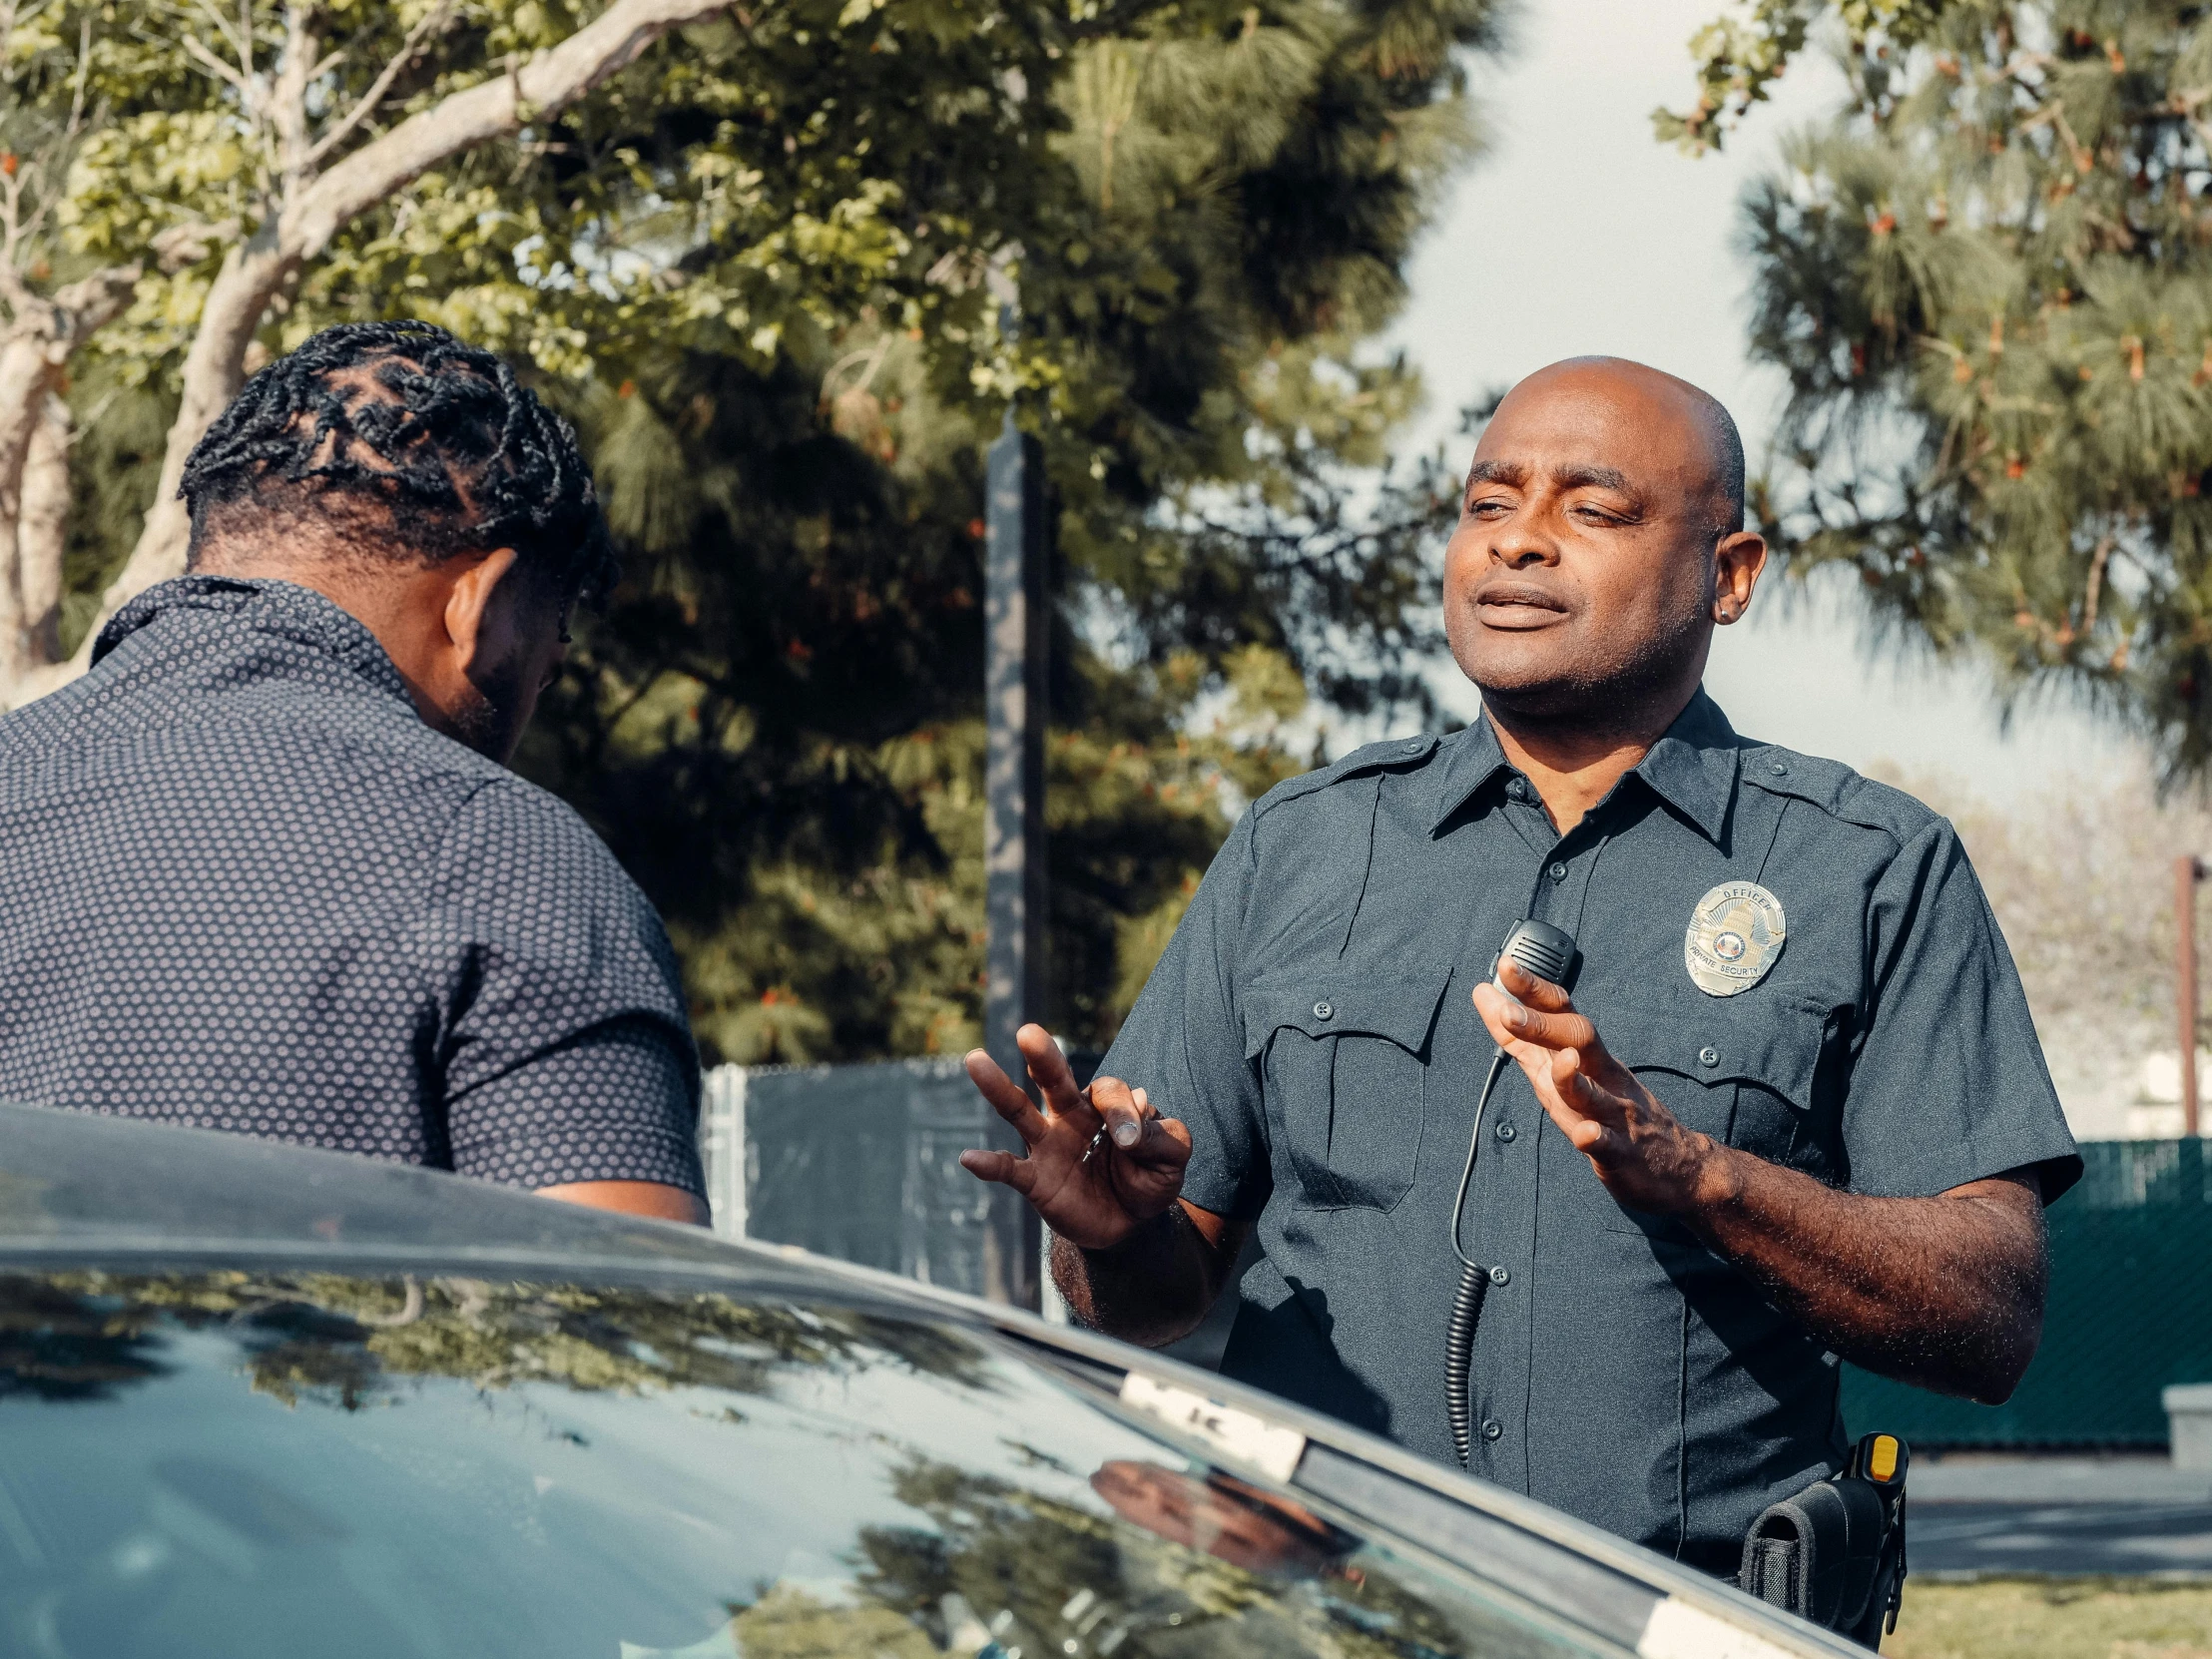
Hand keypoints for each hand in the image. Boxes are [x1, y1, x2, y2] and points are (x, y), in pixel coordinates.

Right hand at [958, 1024, 1192, 1250]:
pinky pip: (1009, 1170)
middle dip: (1043, 1056)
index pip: (1108, 1092)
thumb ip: (1165, 1136)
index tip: (1132, 1142)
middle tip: (1028, 1033)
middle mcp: (1070, 1117)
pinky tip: (969, 1158)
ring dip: (998, 1088)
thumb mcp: (1174, 1156)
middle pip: (1053, 1080)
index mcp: (1104, 1105)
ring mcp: (1048, 1147)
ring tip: (976, 1060)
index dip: (1122, 1112)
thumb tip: (1137, 1120)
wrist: (1131, 1224)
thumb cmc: (1150, 1178)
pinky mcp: (1036, 1181)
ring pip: (1019, 1112)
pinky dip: (989, 1164)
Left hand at [1469, 959, 1723, 1216]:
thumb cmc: (1607, 1109)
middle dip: (1543, 1025)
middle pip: (1579, 1040)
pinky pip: (1609, 1143)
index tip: (1505, 966)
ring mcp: (1615, 1113)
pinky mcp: (1621, 1152)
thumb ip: (1521, 1037)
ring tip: (1560, 1061)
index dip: (1533, 990)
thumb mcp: (1558, 1071)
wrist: (1674, 1164)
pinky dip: (1596, 1137)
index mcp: (1587, 1055)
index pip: (1561, 1012)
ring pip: (1595, 1092)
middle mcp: (1603, 1075)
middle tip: (1508, 1013)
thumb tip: (1485, 995)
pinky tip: (1585, 1134)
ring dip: (1574, 1078)